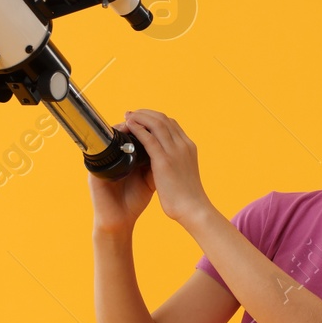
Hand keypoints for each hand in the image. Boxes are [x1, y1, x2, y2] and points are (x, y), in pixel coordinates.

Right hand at [88, 120, 155, 233]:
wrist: (120, 221)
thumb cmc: (134, 201)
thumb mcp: (150, 178)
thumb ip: (157, 162)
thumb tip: (171, 146)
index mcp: (123, 159)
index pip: (130, 135)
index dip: (141, 125)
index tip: (153, 119)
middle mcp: (112, 159)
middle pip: (117, 134)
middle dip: (130, 124)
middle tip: (142, 117)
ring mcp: (101, 165)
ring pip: (107, 141)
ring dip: (118, 131)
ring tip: (131, 124)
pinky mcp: (94, 174)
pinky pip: (98, 156)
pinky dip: (109, 147)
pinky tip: (120, 143)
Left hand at [121, 109, 212, 225]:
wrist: (194, 209)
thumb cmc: (187, 197)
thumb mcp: (183, 174)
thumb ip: (175, 164)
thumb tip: (166, 165)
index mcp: (188, 147)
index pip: (171, 124)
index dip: (155, 118)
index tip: (142, 118)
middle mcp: (183, 145)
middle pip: (163, 119)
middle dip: (145, 113)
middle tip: (132, 114)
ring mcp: (174, 151)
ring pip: (156, 123)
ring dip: (140, 117)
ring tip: (127, 116)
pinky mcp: (164, 160)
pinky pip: (148, 137)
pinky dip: (138, 128)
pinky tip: (129, 126)